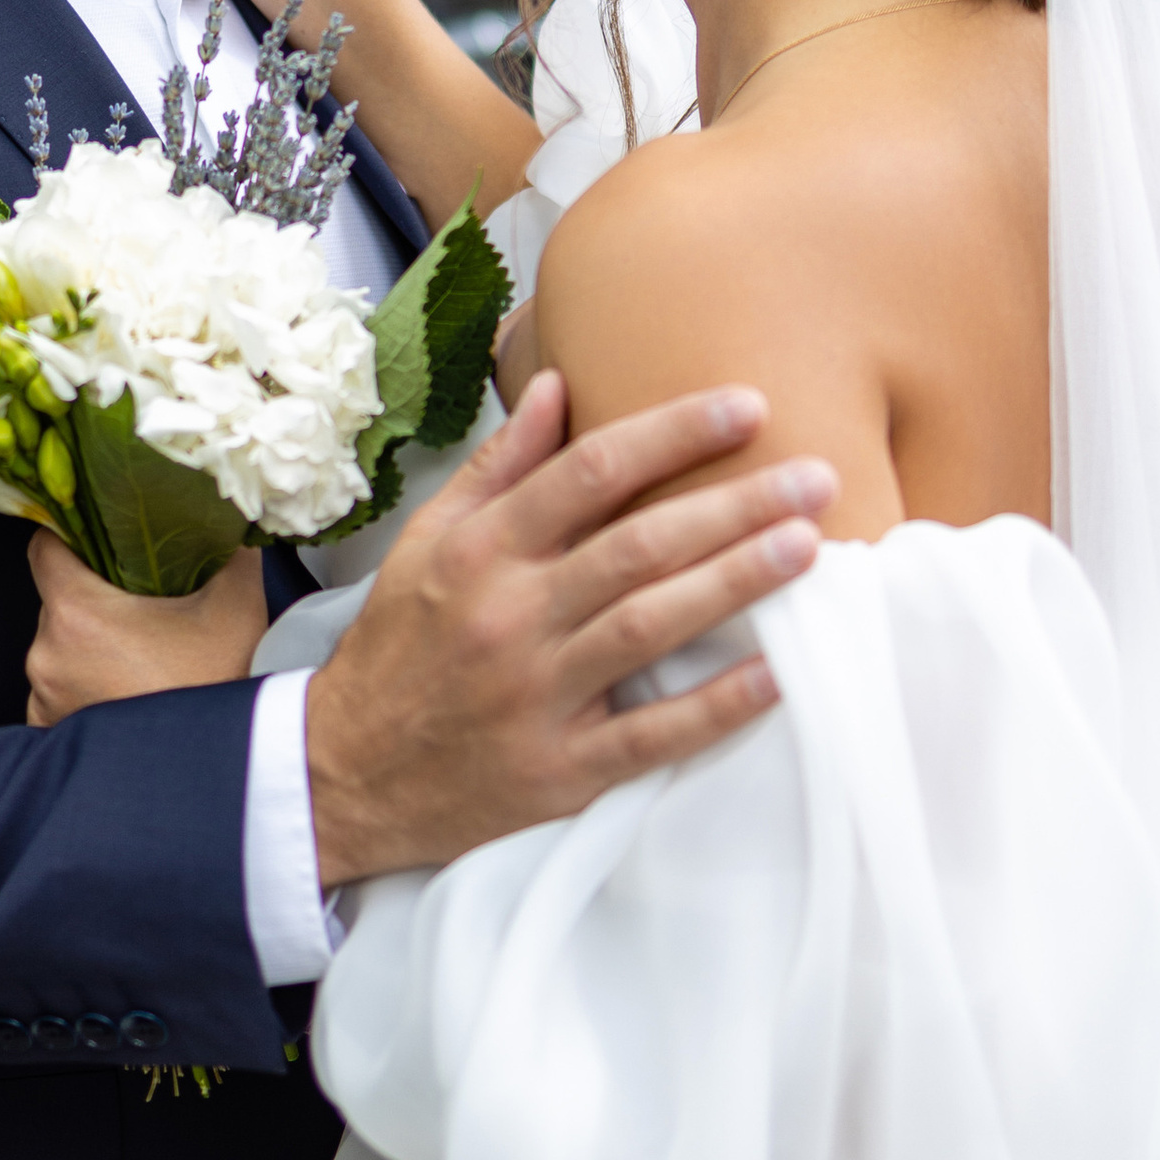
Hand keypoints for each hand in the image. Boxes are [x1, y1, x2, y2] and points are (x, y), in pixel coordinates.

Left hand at [24, 533, 269, 725]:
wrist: (219, 768)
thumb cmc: (220, 687)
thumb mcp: (235, 605)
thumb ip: (226, 552)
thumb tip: (225, 523)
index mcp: (76, 614)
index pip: (44, 550)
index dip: (69, 537)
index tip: (97, 543)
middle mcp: (46, 658)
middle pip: (57, 604)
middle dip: (94, 601)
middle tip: (140, 610)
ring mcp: (45, 702)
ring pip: (60, 651)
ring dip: (89, 650)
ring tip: (139, 660)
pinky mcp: (51, 736)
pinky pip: (57, 696)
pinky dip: (84, 691)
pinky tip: (125, 695)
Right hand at [303, 373, 832, 882]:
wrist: (344, 774)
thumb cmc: (400, 645)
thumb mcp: (428, 542)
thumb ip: (499, 466)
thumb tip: (559, 384)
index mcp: (481, 551)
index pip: (590, 472)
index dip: (673, 433)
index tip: (747, 405)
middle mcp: (510, 616)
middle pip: (638, 545)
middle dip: (734, 505)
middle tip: (816, 476)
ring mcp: (537, 696)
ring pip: (650, 627)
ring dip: (736, 583)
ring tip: (811, 546)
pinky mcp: (559, 771)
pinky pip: (649, 735)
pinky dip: (715, 705)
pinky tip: (778, 673)